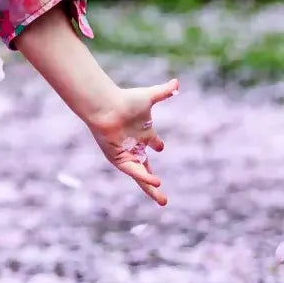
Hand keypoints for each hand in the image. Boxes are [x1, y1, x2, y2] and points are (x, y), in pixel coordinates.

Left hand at [85, 78, 179, 205]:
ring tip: (162, 200)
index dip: (157, 144)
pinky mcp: (119, 158)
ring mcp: (127, 153)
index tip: (161, 147)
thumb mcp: (149, 97)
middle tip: (163, 198)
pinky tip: (155, 183)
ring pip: (141, 175)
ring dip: (150, 188)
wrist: (106, 107)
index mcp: (142, 132)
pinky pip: (133, 170)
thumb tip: (177, 82)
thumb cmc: (126, 101)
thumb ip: (164, 91)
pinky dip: (144, 177)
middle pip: (147, 168)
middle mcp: (134, 145)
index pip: (152, 143)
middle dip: (154, 182)